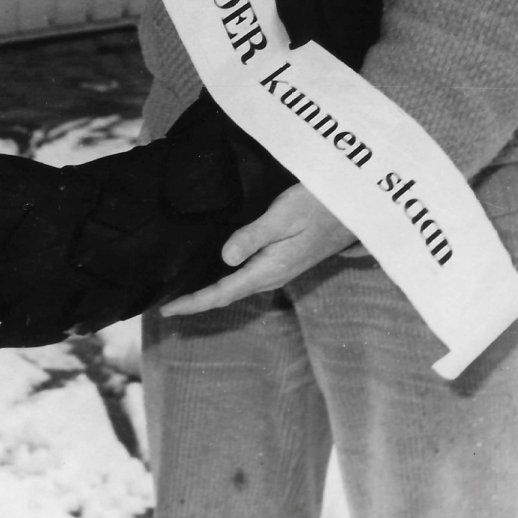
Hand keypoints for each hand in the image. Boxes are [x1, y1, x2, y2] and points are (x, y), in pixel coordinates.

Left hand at [160, 184, 356, 315]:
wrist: (352, 210)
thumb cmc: (316, 207)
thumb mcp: (282, 216)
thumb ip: (253, 237)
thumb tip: (224, 258)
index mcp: (268, 270)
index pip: (222, 293)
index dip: (193, 303)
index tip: (166, 311)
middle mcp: (271, 277)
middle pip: (226, 295)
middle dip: (196, 302)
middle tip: (165, 307)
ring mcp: (278, 272)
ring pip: (235, 289)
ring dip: (209, 294)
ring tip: (183, 294)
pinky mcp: (282, 263)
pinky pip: (245, 280)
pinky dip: (224, 283)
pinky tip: (214, 274)